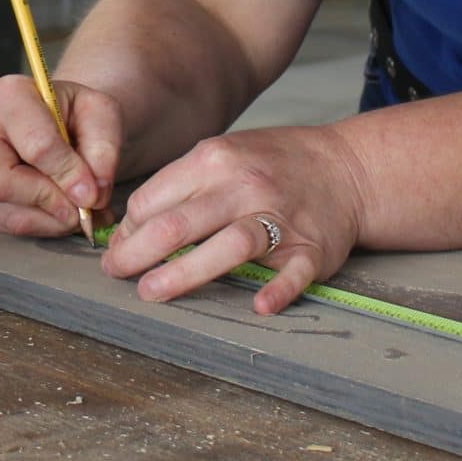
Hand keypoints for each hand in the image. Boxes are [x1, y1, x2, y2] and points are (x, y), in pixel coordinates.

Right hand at [0, 77, 122, 237]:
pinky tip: (54, 212)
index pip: (37, 146)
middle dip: (47, 203)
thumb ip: (103, 150)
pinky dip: (34, 226)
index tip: (91, 194)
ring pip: (0, 210)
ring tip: (73, 212)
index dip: (69, 176)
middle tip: (79, 209)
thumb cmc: (71, 113)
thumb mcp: (100, 114)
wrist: (49, 117)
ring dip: (46, 221)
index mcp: (10, 96)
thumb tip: (90, 194)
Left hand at [99, 124, 370, 313]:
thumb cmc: (273, 165)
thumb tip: (129, 230)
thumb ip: (179, 186)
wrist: (346, 168)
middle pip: (180, 222)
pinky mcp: (312, 248)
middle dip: (138, 253)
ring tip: (152, 292)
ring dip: (186, 272)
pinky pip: (294, 272)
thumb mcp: (223, 154)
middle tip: (116, 274)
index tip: (117, 251)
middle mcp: (245, 186)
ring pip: (229, 245)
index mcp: (215, 160)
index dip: (128, 229)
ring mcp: (281, 217)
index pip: (154, 199)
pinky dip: (278, 289)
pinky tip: (259, 306)